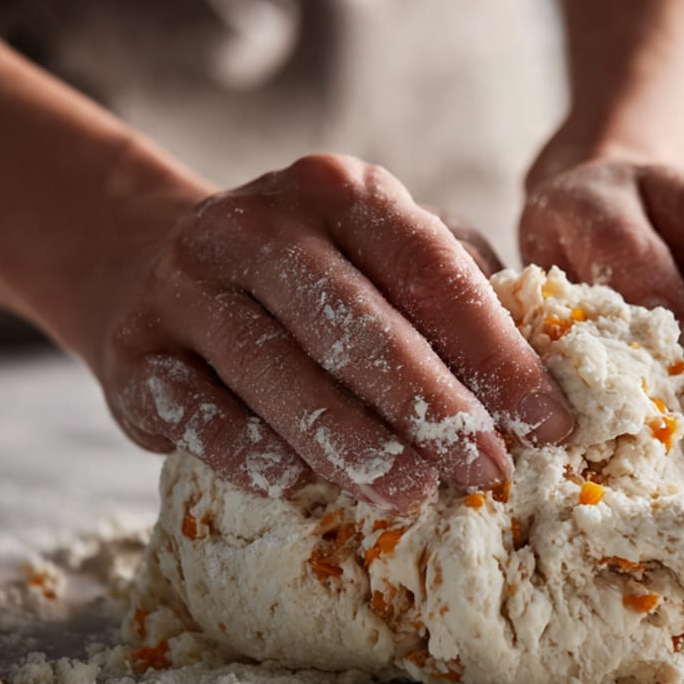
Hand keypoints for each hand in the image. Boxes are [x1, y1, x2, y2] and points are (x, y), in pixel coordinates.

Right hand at [87, 154, 573, 509]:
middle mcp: (258, 224)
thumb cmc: (311, 277)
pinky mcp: (135, 352)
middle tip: (488, 472)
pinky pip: (197, 409)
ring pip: (277, 369)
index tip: (548, 424)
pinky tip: (294, 483)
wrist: (155, 264)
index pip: (430, 269)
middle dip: (431, 404)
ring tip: (412, 493)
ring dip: (349, 440)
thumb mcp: (382, 252)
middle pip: (356, 322)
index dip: (495, 350)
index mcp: (339, 190)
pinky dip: (247, 449)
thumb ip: (457, 290)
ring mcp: (187, 285)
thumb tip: (540, 374)